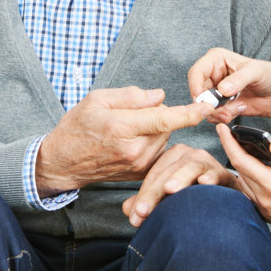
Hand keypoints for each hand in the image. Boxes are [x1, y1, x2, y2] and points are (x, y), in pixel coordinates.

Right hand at [36, 87, 213, 193]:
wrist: (63, 162)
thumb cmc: (76, 128)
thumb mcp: (97, 100)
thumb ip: (131, 96)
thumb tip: (159, 96)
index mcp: (122, 127)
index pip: (164, 119)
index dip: (188, 113)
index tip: (207, 107)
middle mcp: (134, 150)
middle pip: (165, 126)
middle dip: (157, 115)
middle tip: (131, 114)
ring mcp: (137, 165)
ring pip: (163, 139)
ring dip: (155, 131)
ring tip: (127, 131)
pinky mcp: (139, 175)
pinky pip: (158, 152)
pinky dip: (152, 144)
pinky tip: (131, 143)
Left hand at [120, 143, 237, 226]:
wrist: (221, 200)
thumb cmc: (190, 196)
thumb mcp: (165, 199)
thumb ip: (146, 202)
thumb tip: (128, 209)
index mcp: (172, 157)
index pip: (154, 175)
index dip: (143, 196)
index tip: (136, 217)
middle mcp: (188, 155)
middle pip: (168, 172)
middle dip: (155, 194)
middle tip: (144, 212)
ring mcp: (206, 162)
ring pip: (191, 167)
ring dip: (181, 178)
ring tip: (170, 189)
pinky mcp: (223, 173)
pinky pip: (217, 173)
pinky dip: (211, 177)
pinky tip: (204, 183)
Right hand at [188, 47, 270, 124]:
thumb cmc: (270, 75)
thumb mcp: (255, 72)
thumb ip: (238, 79)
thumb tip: (222, 89)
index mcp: (216, 59)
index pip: (196, 72)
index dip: (195, 86)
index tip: (200, 99)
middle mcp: (213, 75)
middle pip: (198, 92)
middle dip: (208, 104)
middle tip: (221, 111)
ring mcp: (216, 92)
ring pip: (204, 106)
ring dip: (217, 113)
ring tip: (234, 110)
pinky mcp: (222, 106)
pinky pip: (214, 115)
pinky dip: (224, 116)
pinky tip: (240, 109)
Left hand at [216, 123, 270, 234]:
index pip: (241, 161)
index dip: (228, 143)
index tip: (221, 129)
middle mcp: (265, 201)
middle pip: (237, 172)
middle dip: (232, 152)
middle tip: (232, 136)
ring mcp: (265, 210)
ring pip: (241, 185)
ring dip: (239, 167)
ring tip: (241, 150)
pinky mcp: (268, 215)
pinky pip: (249, 195)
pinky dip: (246, 180)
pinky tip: (253, 171)